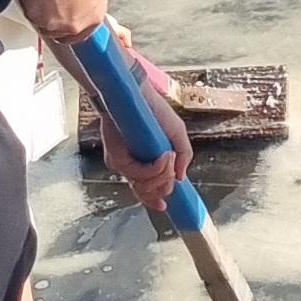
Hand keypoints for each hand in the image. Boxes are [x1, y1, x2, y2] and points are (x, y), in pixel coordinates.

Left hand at [103, 24, 193, 213]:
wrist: (137, 94)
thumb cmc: (155, 111)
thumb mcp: (176, 134)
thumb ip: (183, 156)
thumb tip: (181, 178)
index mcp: (142, 162)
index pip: (145, 190)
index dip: (154, 200)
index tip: (165, 206)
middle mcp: (130, 166)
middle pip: (146, 193)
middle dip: (165, 185)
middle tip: (172, 168)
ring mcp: (122, 164)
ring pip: (143, 186)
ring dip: (162, 175)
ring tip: (169, 157)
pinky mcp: (117, 158)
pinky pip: (138, 174)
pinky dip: (155, 168)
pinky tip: (164, 156)